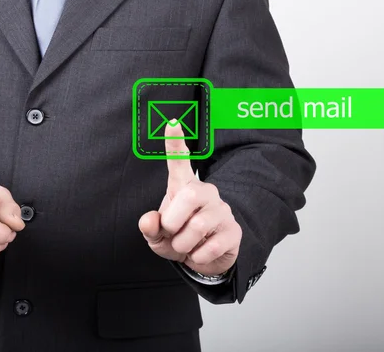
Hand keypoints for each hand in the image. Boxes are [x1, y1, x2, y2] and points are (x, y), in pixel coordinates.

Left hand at [139, 121, 241, 275]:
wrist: (203, 259)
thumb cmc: (179, 238)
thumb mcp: (158, 236)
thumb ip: (150, 227)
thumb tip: (149, 221)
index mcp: (183, 188)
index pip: (179, 161)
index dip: (175, 143)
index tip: (173, 123)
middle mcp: (205, 193)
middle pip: (189, 195)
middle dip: (172, 221)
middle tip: (171, 233)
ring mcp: (222, 211)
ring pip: (198, 225)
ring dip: (183, 244)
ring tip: (185, 246)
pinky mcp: (234, 231)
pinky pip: (210, 246)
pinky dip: (197, 256)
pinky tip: (199, 253)